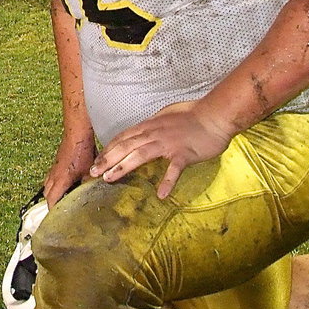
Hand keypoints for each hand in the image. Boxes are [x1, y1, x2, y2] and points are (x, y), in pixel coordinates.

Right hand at [42, 130, 95, 207]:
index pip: (52, 200)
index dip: (53, 210)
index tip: (56, 218)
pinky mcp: (56, 163)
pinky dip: (54, 184)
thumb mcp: (89, 171)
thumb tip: (93, 193)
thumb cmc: (82, 150)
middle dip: (51, 203)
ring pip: (47, 185)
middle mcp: (54, 176)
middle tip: (59, 209)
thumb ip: (89, 183)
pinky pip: (51, 177)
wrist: (77, 134)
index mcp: (61, 180)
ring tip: (61, 198)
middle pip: (46, 194)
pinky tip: (65, 183)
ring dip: (52, 192)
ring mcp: (54, 168)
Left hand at [89, 101, 234, 199]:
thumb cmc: (193, 114)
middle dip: (107, 159)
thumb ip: (153, 125)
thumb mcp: (166, 115)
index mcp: (150, 125)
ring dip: (123, 167)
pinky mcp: (184, 154)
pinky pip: (174, 169)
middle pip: (126, 146)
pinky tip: (160, 195)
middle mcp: (155, 133)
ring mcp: (169, 144)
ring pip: (140, 155)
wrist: (216, 115)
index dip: (108, 149)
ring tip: (109, 179)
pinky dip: (167, 182)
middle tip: (93, 172)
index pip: (124, 137)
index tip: (96, 160)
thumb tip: (143, 131)